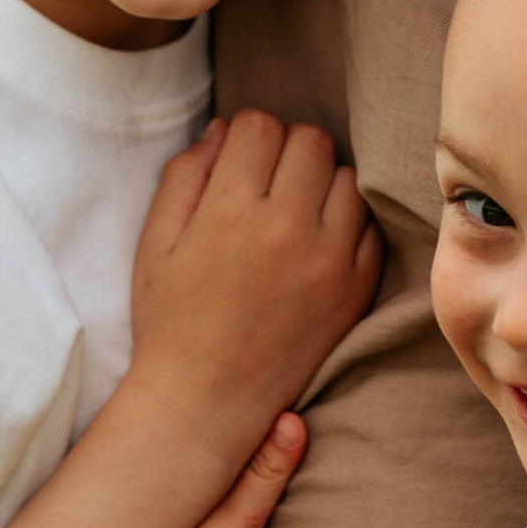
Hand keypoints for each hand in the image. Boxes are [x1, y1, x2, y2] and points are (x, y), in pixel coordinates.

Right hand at [126, 109, 382, 418]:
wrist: (206, 401)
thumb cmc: (171, 319)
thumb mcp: (156, 241)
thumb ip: (186, 174)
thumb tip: (225, 128)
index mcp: (230, 212)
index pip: (259, 126)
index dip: (245, 134)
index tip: (238, 160)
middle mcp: (287, 229)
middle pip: (310, 140)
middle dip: (286, 149)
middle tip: (267, 181)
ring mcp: (331, 260)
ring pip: (348, 176)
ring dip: (322, 181)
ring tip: (295, 209)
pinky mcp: (357, 288)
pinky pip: (370, 224)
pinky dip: (348, 221)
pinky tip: (318, 239)